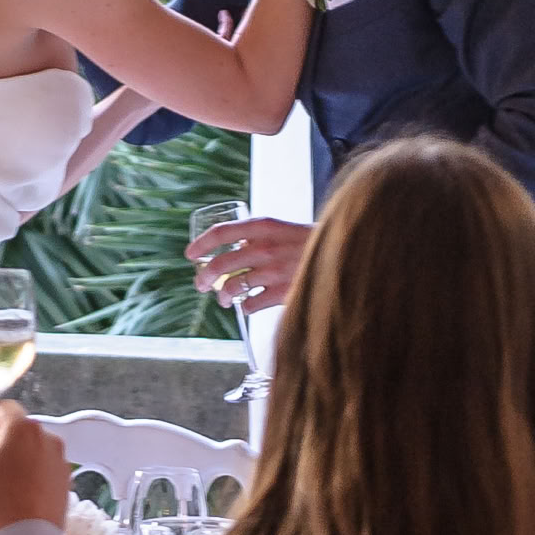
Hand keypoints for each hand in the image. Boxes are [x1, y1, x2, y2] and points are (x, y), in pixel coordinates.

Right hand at [0, 399, 70, 534]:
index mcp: (23, 427)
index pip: (3, 407)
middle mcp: (47, 437)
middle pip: (17, 430)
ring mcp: (59, 460)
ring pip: (29, 450)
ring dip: (12, 458)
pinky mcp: (65, 482)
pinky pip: (41, 468)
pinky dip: (27, 474)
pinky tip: (14, 494)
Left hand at [185, 217, 306, 312]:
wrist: (344, 256)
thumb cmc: (311, 244)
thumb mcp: (284, 230)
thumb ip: (259, 238)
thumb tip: (234, 251)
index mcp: (264, 226)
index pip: (221, 232)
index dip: (201, 244)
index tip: (190, 254)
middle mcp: (265, 247)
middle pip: (220, 264)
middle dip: (204, 277)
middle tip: (200, 284)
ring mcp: (273, 271)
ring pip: (231, 288)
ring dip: (222, 296)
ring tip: (223, 300)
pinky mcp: (282, 293)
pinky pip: (250, 304)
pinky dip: (245, 307)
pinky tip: (248, 306)